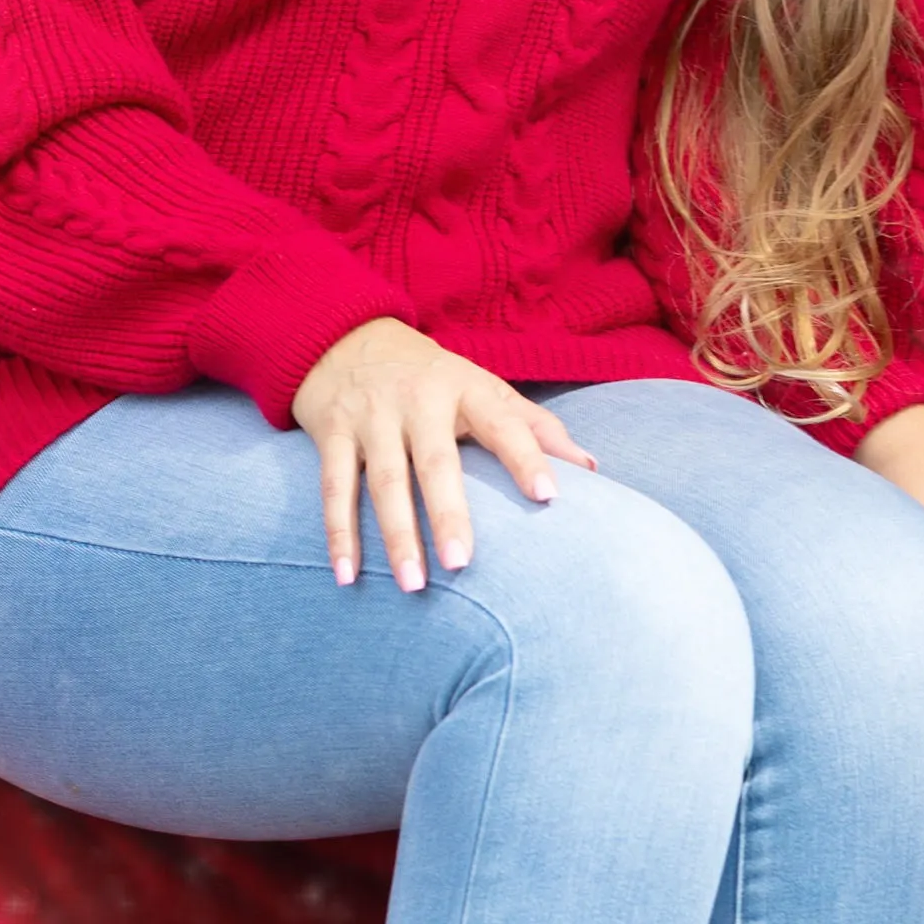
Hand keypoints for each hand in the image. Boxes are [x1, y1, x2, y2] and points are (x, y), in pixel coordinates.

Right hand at [292, 318, 595, 590]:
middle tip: (461, 565)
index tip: (549, 498)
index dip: (526, 458)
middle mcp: (418, 399)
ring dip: (396, 535)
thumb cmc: (432, 377)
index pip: (504, 424)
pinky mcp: (331, 431)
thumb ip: (535, 427)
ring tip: (412, 586)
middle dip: (449, 514)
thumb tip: (591, 469)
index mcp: (467, 388)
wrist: (345, 337)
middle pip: (436, 462)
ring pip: (384, 482)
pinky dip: (338, 533)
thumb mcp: (484, 387)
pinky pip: (333, 488)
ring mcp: (372, 415)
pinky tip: (347, 576)